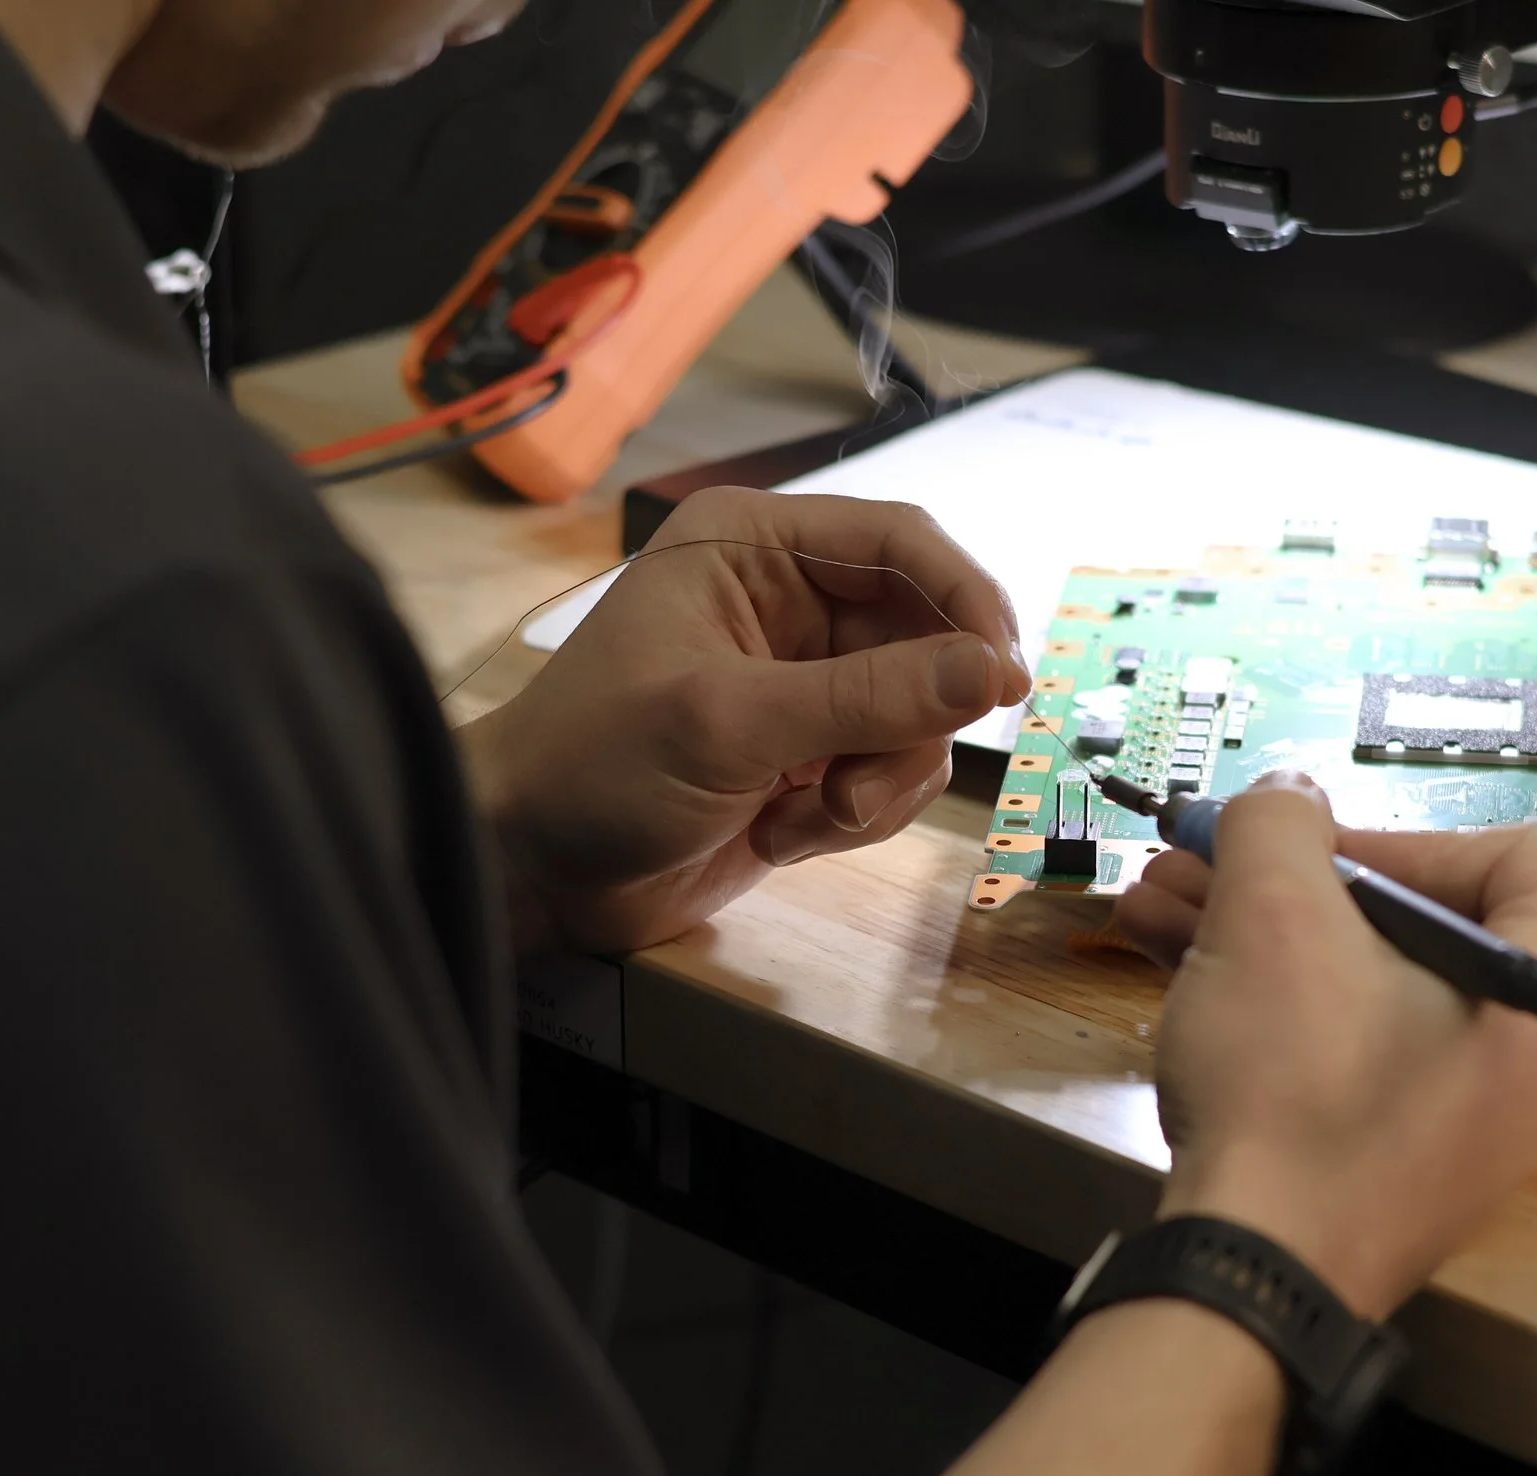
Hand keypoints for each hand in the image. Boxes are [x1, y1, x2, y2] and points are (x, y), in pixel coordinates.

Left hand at [459, 488, 1029, 953]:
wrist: (532, 873)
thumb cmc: (593, 767)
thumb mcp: (729, 722)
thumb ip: (867, 697)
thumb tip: (991, 673)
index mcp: (753, 545)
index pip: (901, 540)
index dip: (965, 600)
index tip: (1004, 676)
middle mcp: (786, 602)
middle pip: (927, 636)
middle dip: (910, 721)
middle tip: (871, 780)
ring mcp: (801, 684)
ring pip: (918, 718)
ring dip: (880, 781)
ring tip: (811, 814)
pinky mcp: (808, 757)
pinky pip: (889, 776)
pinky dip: (850, 817)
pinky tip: (778, 833)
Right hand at [1113, 775, 1536, 1317]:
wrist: (1251, 1273)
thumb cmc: (1291, 1098)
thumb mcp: (1272, 915)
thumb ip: (1282, 823)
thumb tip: (1288, 798)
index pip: (1528, 854)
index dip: (1407, 831)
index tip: (1313, 852)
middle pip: (1436, 913)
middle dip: (1301, 877)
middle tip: (1215, 858)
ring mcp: (1479, 1113)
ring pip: (1378, 975)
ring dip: (1267, 925)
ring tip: (1164, 902)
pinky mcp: (1413, 1149)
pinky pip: (1361, 1036)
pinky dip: (1284, 993)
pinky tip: (1180, 958)